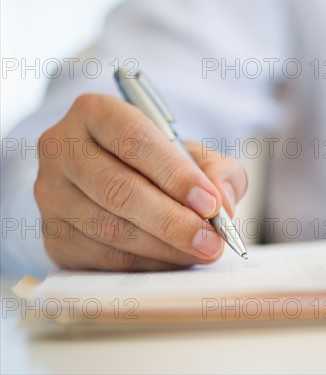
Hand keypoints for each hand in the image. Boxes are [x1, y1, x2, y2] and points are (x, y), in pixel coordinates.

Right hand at [34, 94, 246, 269]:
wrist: (122, 182)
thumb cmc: (161, 164)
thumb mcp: (196, 154)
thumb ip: (217, 170)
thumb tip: (221, 202)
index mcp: (96, 113)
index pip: (134, 141)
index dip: (175, 175)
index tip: (210, 204)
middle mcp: (62, 149)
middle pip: (118, 190)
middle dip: (173, 221)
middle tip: (211, 240)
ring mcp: (51, 194)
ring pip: (108, 229)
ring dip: (163, 247)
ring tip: (201, 251)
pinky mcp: (53, 235)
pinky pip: (102, 257)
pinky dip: (145, 263)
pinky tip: (174, 259)